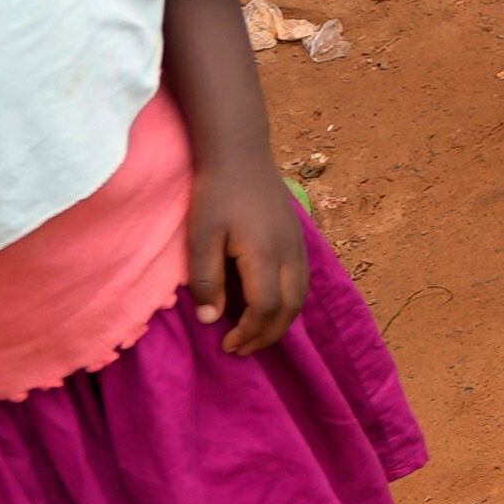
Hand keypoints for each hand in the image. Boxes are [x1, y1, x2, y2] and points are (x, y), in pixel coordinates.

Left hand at [184, 145, 310, 356]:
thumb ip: (206, 279)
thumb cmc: (216, 194)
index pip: (266, 307)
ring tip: (257, 334)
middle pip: (290, 307)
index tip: (227, 344)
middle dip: (268, 334)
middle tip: (242, 348)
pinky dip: (290, 303)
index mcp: (264, 254)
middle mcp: (289, 253)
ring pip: (301, 296)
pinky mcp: (299, 239)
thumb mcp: (201, 236)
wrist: (241, 155)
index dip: (249, 332)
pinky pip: (303, 281)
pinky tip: (270, 306)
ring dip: (281, 321)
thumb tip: (211, 318)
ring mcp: (299, 245)